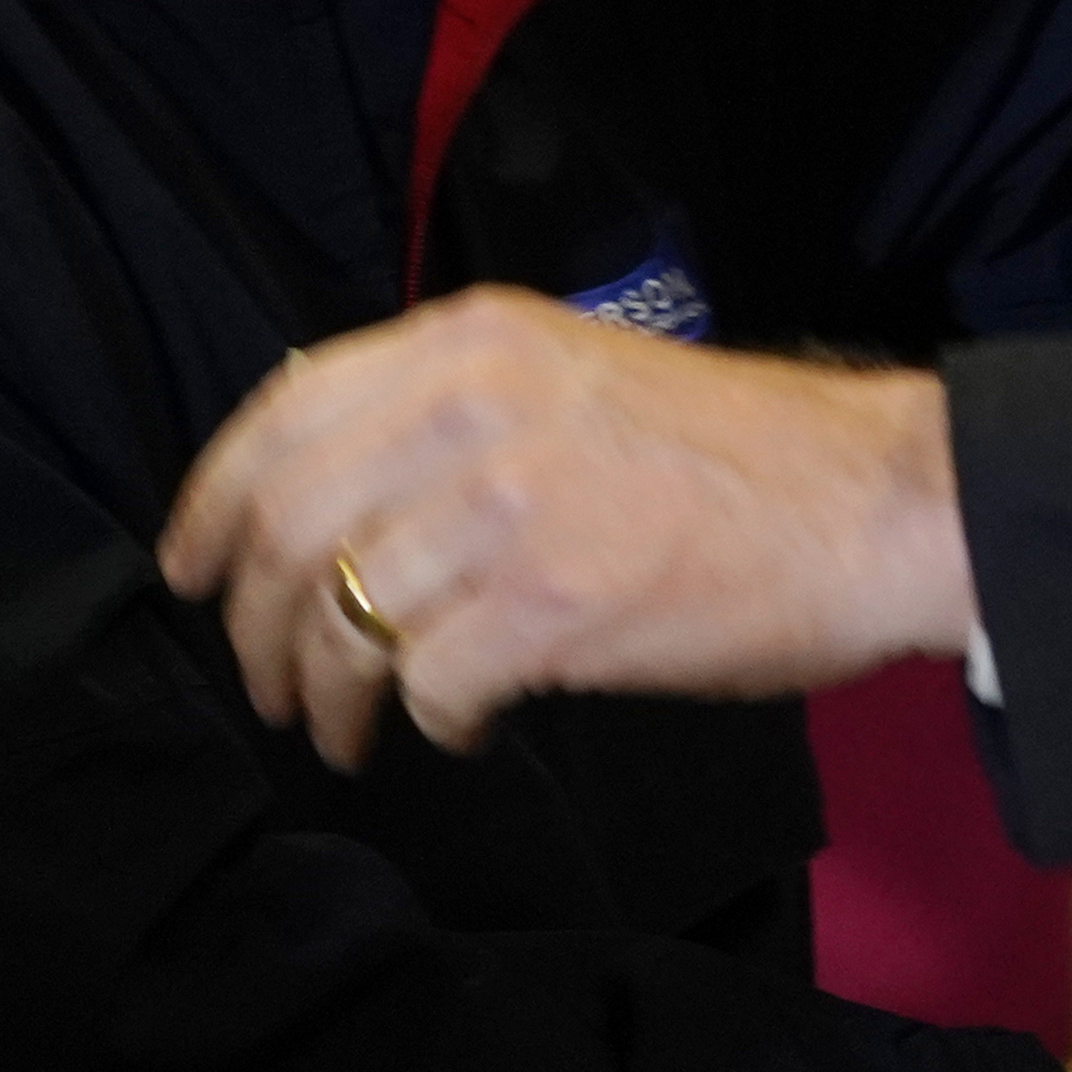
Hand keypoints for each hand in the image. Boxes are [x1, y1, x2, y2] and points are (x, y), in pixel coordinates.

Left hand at [158, 290, 976, 763]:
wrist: (881, 502)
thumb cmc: (740, 458)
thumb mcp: (575, 377)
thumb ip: (457, 409)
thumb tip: (338, 497)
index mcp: (474, 340)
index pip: (283, 412)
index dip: (210, 504)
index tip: (189, 572)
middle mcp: (476, 404)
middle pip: (289, 527)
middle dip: (254, 627)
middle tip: (273, 687)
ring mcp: (513, 501)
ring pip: (345, 615)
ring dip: (329, 695)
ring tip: (353, 731)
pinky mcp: (557, 602)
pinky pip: (428, 683)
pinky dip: (425, 724)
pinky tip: (462, 729)